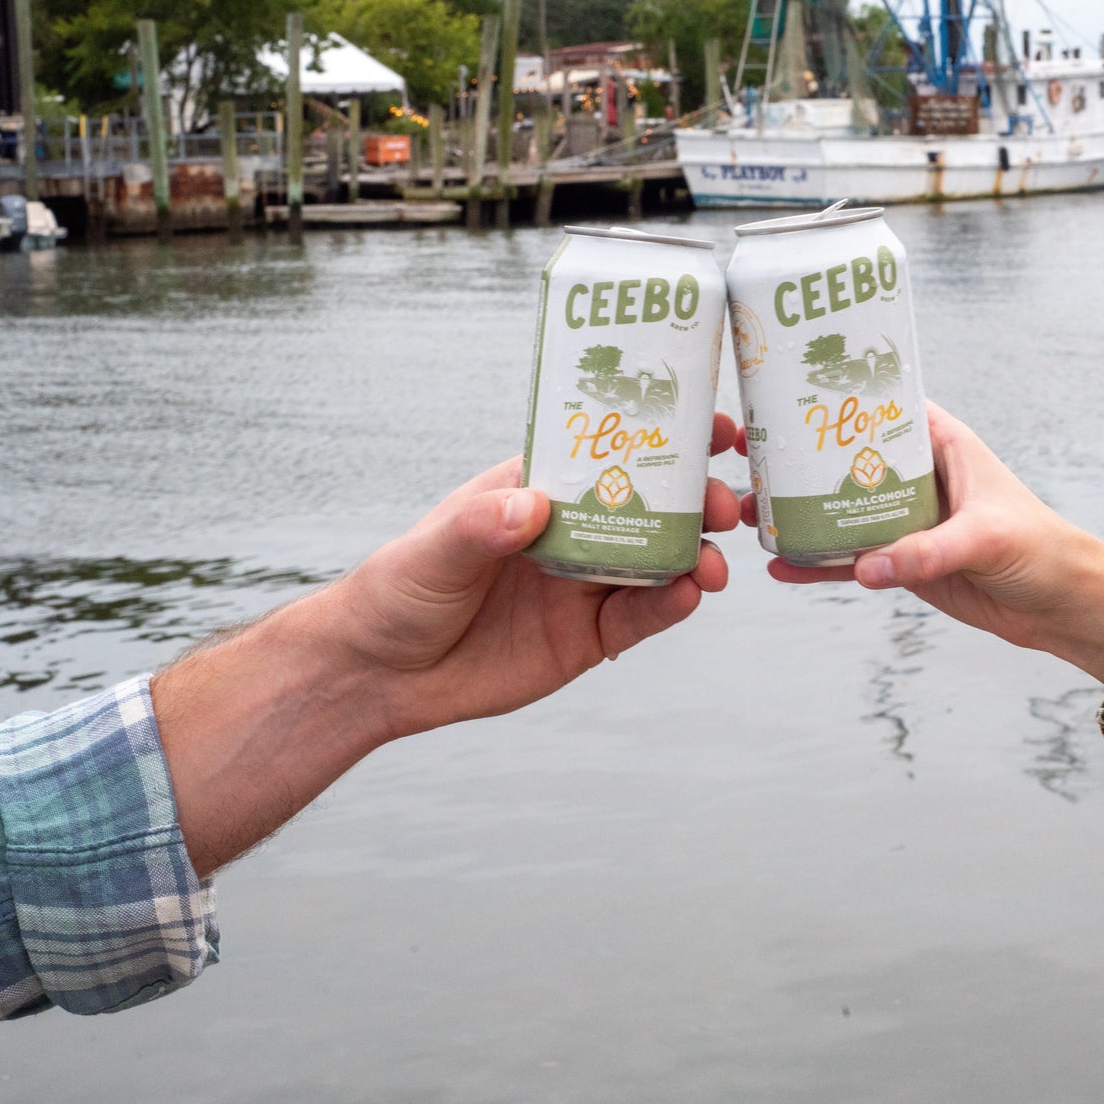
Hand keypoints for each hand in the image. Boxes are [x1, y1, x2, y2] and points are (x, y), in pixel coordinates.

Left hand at [154, 414, 740, 875]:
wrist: (380, 677)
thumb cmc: (397, 593)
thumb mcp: (432, 552)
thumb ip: (481, 529)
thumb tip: (532, 506)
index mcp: (537, 489)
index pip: (607, 449)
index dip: (660, 434)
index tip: (710, 426)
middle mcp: (570, 531)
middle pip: (649, 505)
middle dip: (693, 500)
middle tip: (723, 506)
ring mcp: (583, 585)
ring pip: (657, 562)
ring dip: (694, 556)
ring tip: (713, 565)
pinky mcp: (587, 638)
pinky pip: (640, 618)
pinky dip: (670, 606)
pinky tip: (689, 595)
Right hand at [742, 403, 1103, 686]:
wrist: (1062, 605)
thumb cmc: (1041, 549)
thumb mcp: (986, 538)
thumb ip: (927, 551)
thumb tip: (869, 566)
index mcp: (940, 442)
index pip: (881, 403)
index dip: (835, 396)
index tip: (784, 393)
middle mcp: (917, 474)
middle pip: (846, 456)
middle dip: (799, 457)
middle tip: (748, 456)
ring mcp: (906, 518)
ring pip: (840, 508)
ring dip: (798, 512)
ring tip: (751, 513)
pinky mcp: (902, 561)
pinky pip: (850, 559)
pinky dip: (817, 564)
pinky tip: (781, 567)